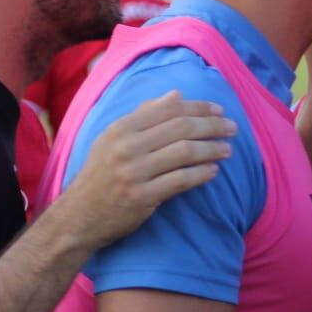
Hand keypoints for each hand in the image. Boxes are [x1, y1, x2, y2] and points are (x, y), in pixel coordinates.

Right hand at [64, 92, 235, 247]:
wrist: (79, 215)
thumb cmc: (101, 174)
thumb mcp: (114, 139)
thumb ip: (144, 115)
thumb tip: (176, 95)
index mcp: (121, 128)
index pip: (168, 109)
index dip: (198, 107)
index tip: (218, 109)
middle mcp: (127, 147)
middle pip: (180, 128)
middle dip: (212, 125)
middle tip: (232, 128)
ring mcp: (134, 172)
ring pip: (184, 152)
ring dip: (212, 148)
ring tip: (228, 149)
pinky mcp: (142, 197)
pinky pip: (180, 180)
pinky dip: (201, 173)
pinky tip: (213, 171)